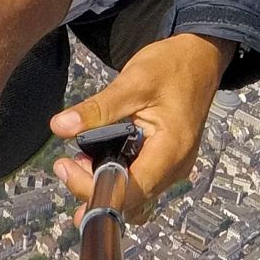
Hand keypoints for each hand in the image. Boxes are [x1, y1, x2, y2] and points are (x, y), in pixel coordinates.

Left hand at [49, 33, 236, 222]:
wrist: (200, 59)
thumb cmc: (172, 67)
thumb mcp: (132, 82)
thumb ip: (98, 108)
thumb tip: (60, 126)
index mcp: (171, 151)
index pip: (131, 191)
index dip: (94, 190)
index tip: (65, 168)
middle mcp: (174, 168)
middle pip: (131, 200)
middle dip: (94, 189)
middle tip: (65, 164)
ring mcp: (171, 167)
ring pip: (134, 195)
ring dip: (103, 185)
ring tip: (77, 160)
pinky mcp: (165, 162)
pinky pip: (139, 181)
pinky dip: (115, 177)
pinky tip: (94, 159)